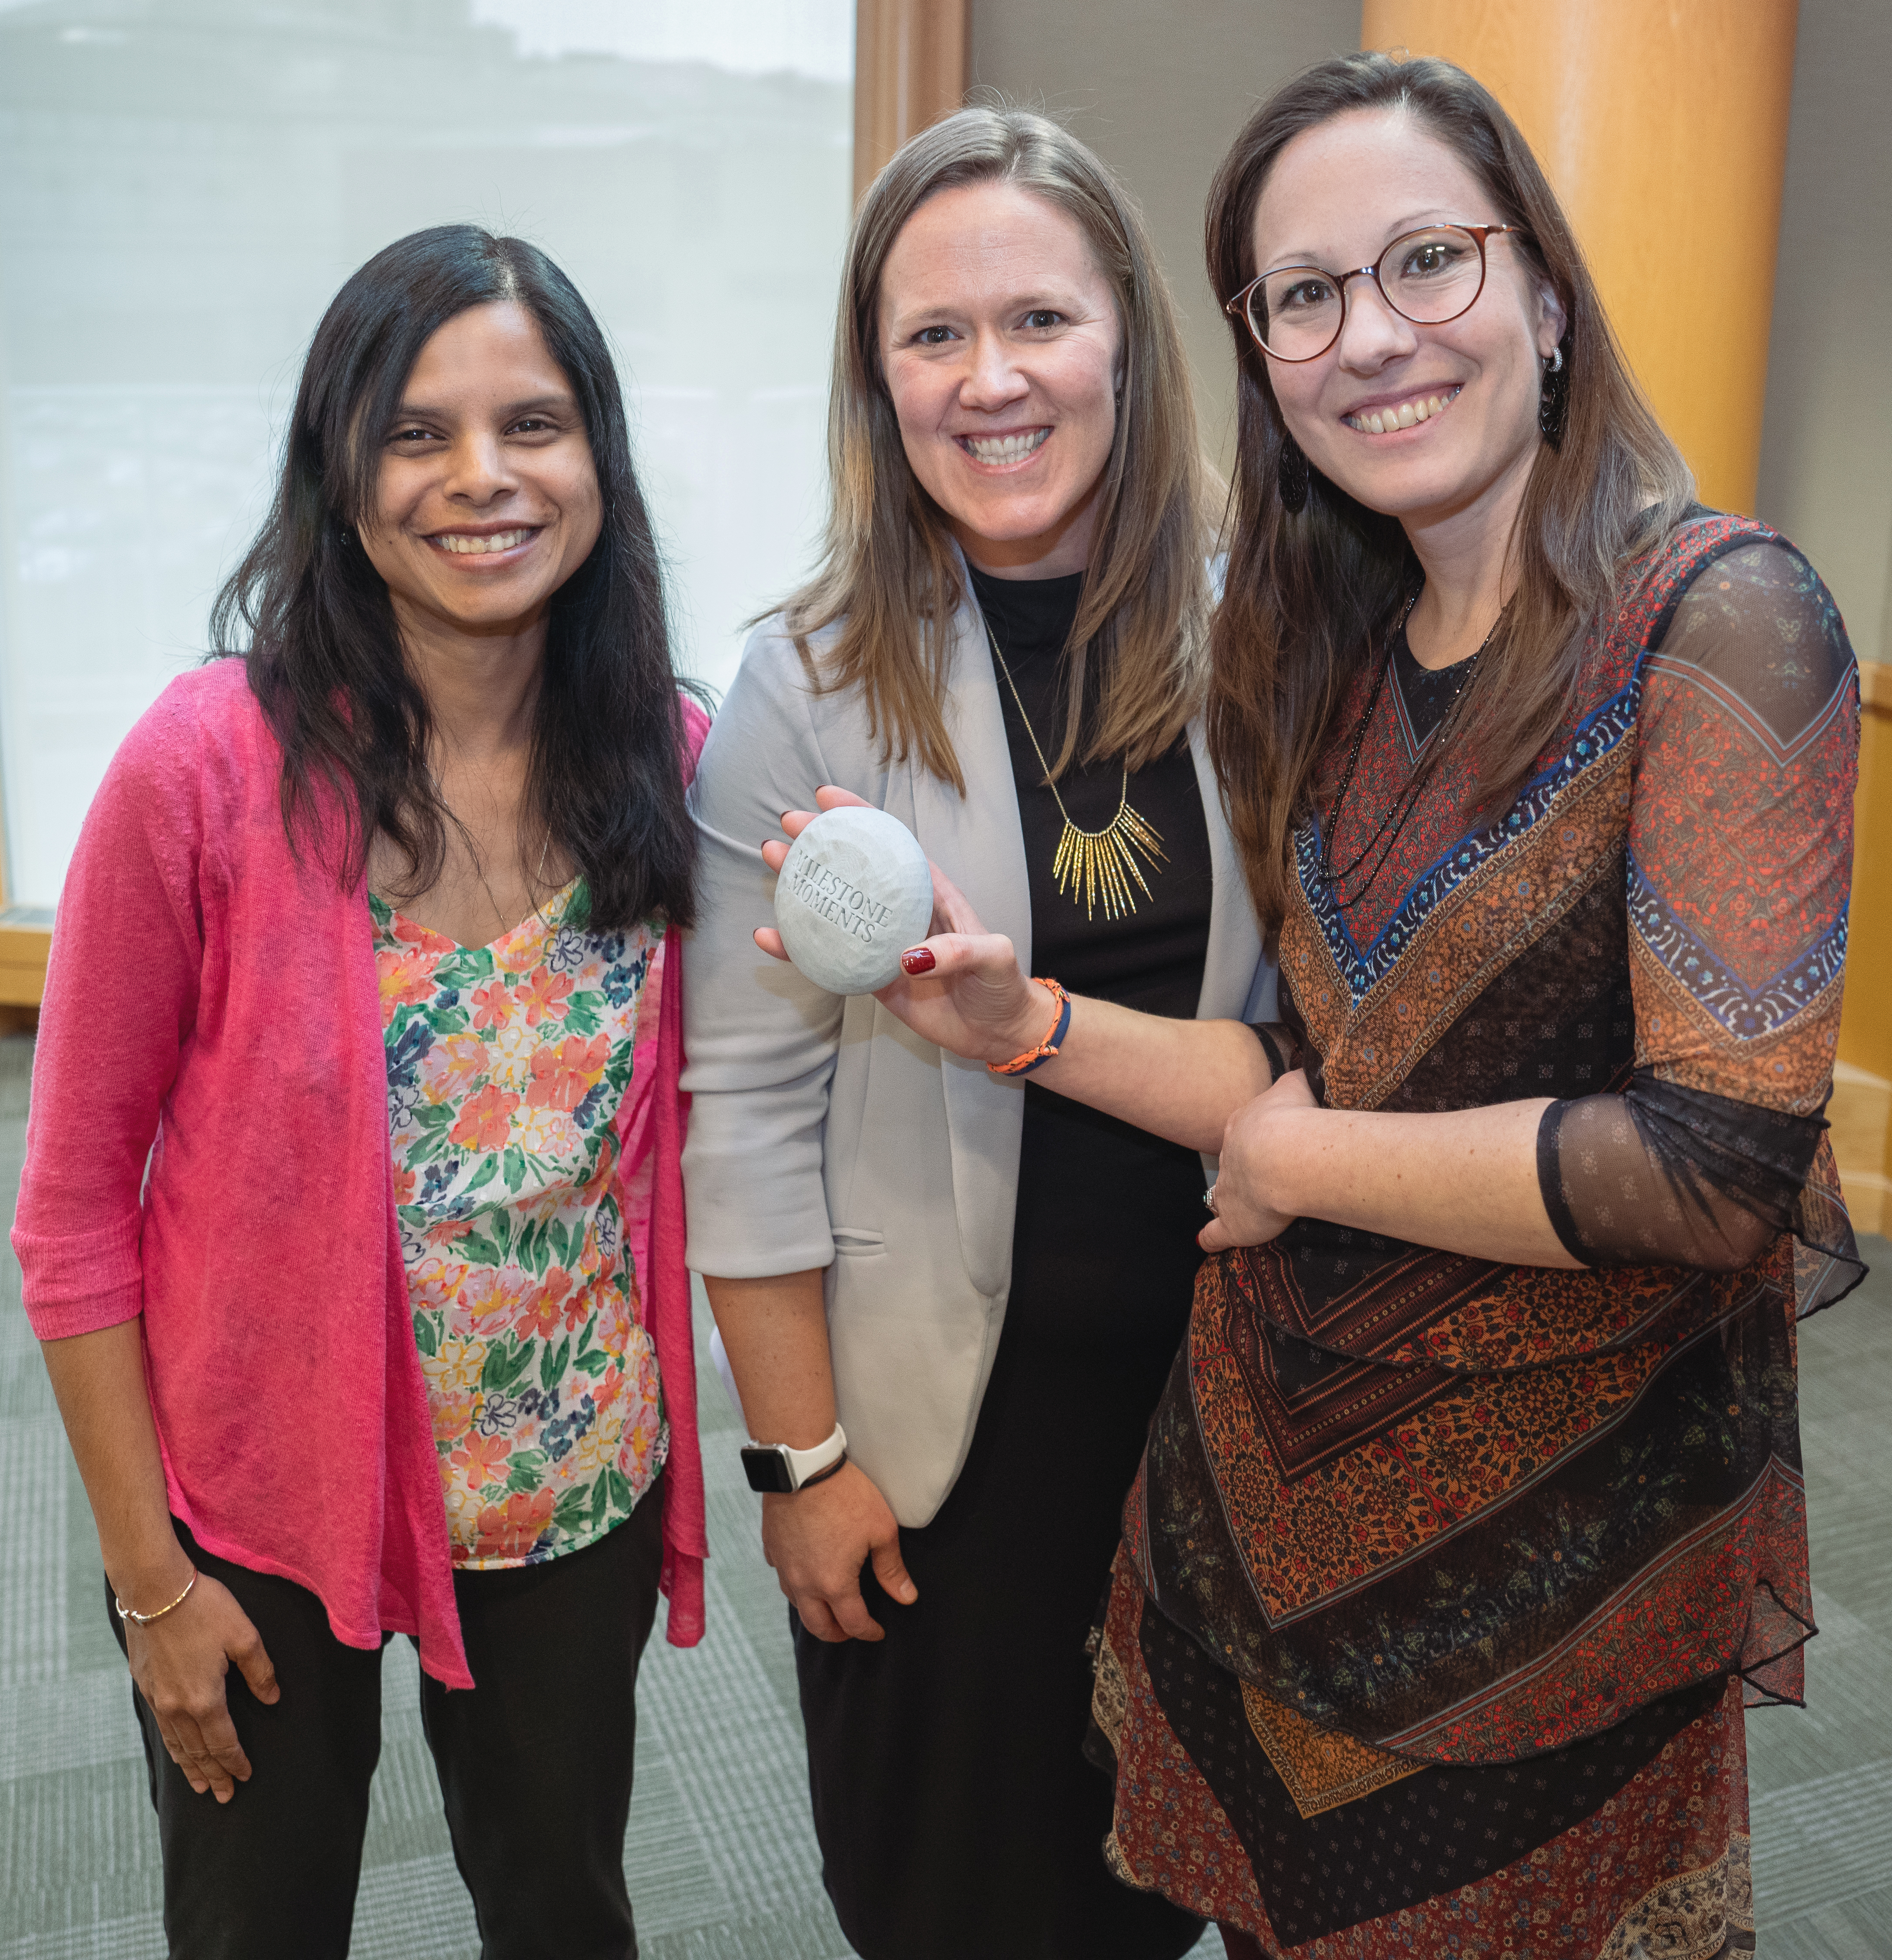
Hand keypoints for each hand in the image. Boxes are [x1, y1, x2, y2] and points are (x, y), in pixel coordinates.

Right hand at [125, 1572, 279, 1800]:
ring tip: (199, 1785)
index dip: (235, 1762)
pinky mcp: (145, 1686)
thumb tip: (273, 1698)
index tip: (245, 1777)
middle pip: (198, 1751)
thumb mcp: (244, 1635)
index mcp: (204, 1698)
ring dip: (190, 1767)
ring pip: (177, 1744)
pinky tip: (177, 1750)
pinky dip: (172, 1747)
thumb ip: (260, 1671)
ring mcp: (157, 1699)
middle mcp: (177, 1707)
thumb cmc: (204, 1609)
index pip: (223, 1742)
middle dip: (213, 1775)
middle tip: (222, 1797)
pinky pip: (161, 1729)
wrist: (155, 1592)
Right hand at [755, 787, 1048, 1064]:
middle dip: (820, 843)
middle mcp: (901, 911)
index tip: (826, 798)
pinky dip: (798, 949)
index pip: (893, 845)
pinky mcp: (871, 976)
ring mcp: (883, 943)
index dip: (861, 817)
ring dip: (801, 886)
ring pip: (835, 908)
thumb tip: (907, 957)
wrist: (997, 1031)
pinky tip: (770, 938)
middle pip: (854, 869)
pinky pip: (828, 958)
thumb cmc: (1001, 985)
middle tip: (786, 828)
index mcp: (931, 892)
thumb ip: (959, 950)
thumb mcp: (995, 957)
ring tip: (772, 862)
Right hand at [761, 1459, 917, 1641]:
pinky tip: (805, 1572)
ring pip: (797, 1604)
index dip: (868, 1632)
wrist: (803, 1466)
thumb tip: (907, 1597)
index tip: (878, 1631)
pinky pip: (782, 1577)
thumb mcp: (881, 1530)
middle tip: (851, 1629)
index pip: (853, 1623)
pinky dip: (795, 1583)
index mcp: (834, 1583)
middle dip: (837, 1634)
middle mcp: (804, 1583)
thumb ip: (891, 1569)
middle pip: (818, 1626)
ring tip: (829, 1604)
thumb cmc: (845, 1495)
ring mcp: (784, 1567)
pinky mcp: (772, 1548)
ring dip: (814, 1612)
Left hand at [1199, 1067, 1318, 1252]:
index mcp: (1244, 1126)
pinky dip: (1212, 1238)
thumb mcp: (1297, 1087)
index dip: (1257, 1139)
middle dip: (1245, 1166)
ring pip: (1224, 1193)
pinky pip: (1216, 1232)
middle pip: (1234, 1160)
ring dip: (1232, 1199)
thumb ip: (1298, 1080)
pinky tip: (1208, 1242)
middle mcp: (1230, 1156)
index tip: (1269, 1144)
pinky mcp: (1233, 1222)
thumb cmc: (1295, 1118)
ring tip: (1245, 1207)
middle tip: (1265, 1175)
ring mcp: (1228, 1190)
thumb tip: (1307, 1068)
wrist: (1284, 1153)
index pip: (1245, 1132)